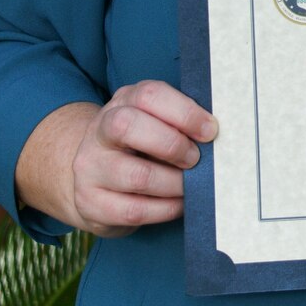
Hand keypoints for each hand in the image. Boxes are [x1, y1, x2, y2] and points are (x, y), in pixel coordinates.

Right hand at [66, 80, 216, 237]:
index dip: (184, 112)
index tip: (210, 130)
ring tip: (190, 185)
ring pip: (137, 176)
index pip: (148, 95)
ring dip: (175, 183)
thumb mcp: (152, 122)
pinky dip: (166, 209)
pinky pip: (135, 210)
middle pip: (128, 126)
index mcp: (122, 103)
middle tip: (195, 159)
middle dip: (172, 144)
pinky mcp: (92, 204)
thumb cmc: (138, 146)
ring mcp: (91, 168)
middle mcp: (99, 131)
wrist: (94, 178)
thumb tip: (214, 135)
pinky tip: (178, 204)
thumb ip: (177, 122)